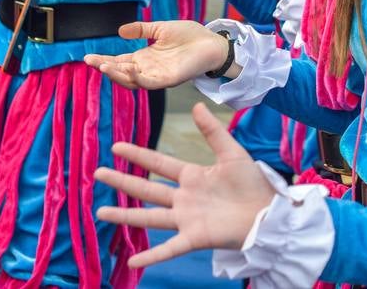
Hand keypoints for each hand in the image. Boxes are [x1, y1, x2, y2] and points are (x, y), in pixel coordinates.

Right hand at [84, 20, 234, 89]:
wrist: (212, 42)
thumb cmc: (190, 36)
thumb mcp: (160, 29)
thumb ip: (141, 30)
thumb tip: (119, 30)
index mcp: (145, 58)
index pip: (120, 61)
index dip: (104, 60)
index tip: (87, 57)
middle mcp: (148, 69)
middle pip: (121, 72)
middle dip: (105, 67)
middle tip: (89, 61)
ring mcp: (158, 76)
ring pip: (132, 80)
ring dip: (117, 74)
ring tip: (104, 66)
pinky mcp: (169, 79)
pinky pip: (150, 82)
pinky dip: (138, 77)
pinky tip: (129, 69)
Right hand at [95, 104, 277, 265]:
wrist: (268, 212)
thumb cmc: (253, 183)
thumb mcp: (232, 153)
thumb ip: (213, 131)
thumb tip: (197, 105)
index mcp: (192, 176)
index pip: (158, 164)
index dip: (138, 155)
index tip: (117, 147)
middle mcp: (184, 198)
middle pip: (147, 189)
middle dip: (122, 181)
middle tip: (98, 173)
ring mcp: (186, 219)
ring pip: (149, 217)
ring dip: (124, 215)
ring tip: (100, 211)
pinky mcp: (194, 238)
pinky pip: (168, 248)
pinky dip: (151, 255)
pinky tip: (131, 261)